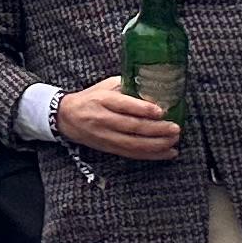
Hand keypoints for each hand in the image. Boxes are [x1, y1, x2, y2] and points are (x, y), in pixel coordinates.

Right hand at [54, 79, 183, 161]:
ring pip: (134, 143)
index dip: (143, 109)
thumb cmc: (90, 99)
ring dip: (158, 144)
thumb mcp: (105, 86)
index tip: (161, 111)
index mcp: (102, 100)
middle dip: (157, 129)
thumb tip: (155, 88)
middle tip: (175, 128)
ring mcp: (105, 135)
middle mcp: (102, 119)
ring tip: (174, 140)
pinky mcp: (108, 148)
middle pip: (133, 126)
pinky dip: (152, 155)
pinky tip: (167, 153)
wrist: (66, 117)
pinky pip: (132, 154)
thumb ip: (127, 86)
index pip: (124, 105)